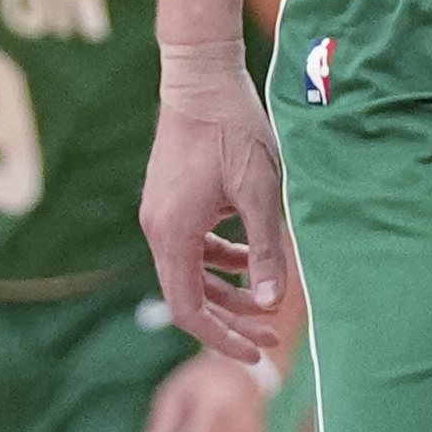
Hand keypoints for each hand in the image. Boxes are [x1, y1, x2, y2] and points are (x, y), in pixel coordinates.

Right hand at [140, 38, 291, 361]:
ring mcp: (161, 213)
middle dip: (231, 319)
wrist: (200, 76)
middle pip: (189, 295)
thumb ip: (266, 251)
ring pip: (191, 270)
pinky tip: (250, 256)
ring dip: (227, 289)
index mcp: (174, 233)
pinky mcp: (170, 199)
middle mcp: (158, 228)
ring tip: (268, 299)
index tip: (255, 355)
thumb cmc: (233, 128)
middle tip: (272, 335)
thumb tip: (274, 304)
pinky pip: (192, 246)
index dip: (220, 339)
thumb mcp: (259, 192)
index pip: (188, 310)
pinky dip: (220, 259)